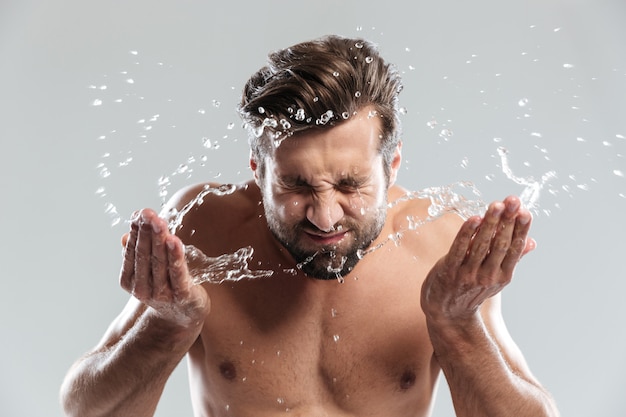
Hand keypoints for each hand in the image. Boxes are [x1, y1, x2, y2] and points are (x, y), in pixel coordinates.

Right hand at [120, 209, 209, 325]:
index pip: (131, 252)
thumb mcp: (148, 270)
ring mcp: (162, 294)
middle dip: (146, 232)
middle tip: (148, 213)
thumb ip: (137, 253)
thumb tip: (125, 235)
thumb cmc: (165, 286)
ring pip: (159, 262)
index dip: (135, 232)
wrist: (184, 315)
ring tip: (159, 222)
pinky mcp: (182, 295)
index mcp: (131, 281)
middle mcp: (143, 288)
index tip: (139, 213)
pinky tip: (174, 241)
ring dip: (159, 240)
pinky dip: (175, 257)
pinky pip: (178, 273)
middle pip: (144, 255)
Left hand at [421, 196, 534, 322]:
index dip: (520, 229)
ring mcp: (469, 273)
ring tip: (496, 205)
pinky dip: (467, 233)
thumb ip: (512, 258)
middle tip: (513, 200)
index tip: (526, 211)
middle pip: (500, 244)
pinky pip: (459, 249)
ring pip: (481, 244)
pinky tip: (474, 218)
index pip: (514, 249)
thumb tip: (532, 241)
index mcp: (503, 275)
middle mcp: (488, 275)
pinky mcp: (450, 270)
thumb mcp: (496, 278)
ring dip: (489, 223)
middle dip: (507, 220)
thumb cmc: (473, 290)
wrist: (447, 314)